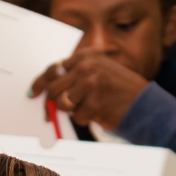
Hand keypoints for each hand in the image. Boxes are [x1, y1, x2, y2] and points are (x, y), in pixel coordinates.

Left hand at [30, 50, 151, 132]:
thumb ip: (75, 77)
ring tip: (91, 107)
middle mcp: (87, 66)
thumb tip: (45, 89)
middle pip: (54, 88)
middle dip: (50, 105)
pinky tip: (101, 111)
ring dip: (74, 111)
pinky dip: (86, 119)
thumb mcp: (98, 73)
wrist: (142, 103)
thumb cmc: (117, 91)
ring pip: (64, 104)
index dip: (41, 82)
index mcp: (87, 56)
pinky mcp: (94, 101)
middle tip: (49, 116)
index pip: (54, 68)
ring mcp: (91, 83)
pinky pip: (77, 117)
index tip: (33, 92)